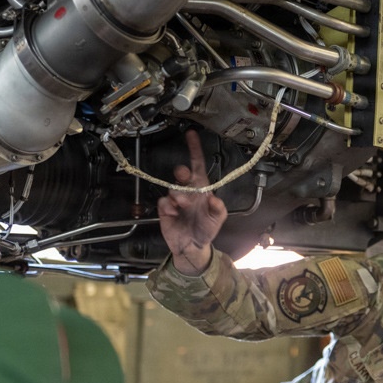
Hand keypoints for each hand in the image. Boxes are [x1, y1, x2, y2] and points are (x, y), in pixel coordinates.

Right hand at [157, 130, 227, 275]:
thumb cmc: (206, 230)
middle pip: (182, 174)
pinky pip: (164, 202)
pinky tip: (174, 215)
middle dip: (182, 173)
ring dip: (178, 196)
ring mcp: (175, 200)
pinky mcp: (165, 209)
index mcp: (202, 190)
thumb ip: (219, 210)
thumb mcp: (217, 220)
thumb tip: (215, 200)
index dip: (195, 150)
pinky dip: (168, 208)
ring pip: (172, 188)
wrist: (192, 247)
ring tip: (184, 207)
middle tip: (184, 177)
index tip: (191, 135)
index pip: (198, 166)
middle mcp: (188, 191)